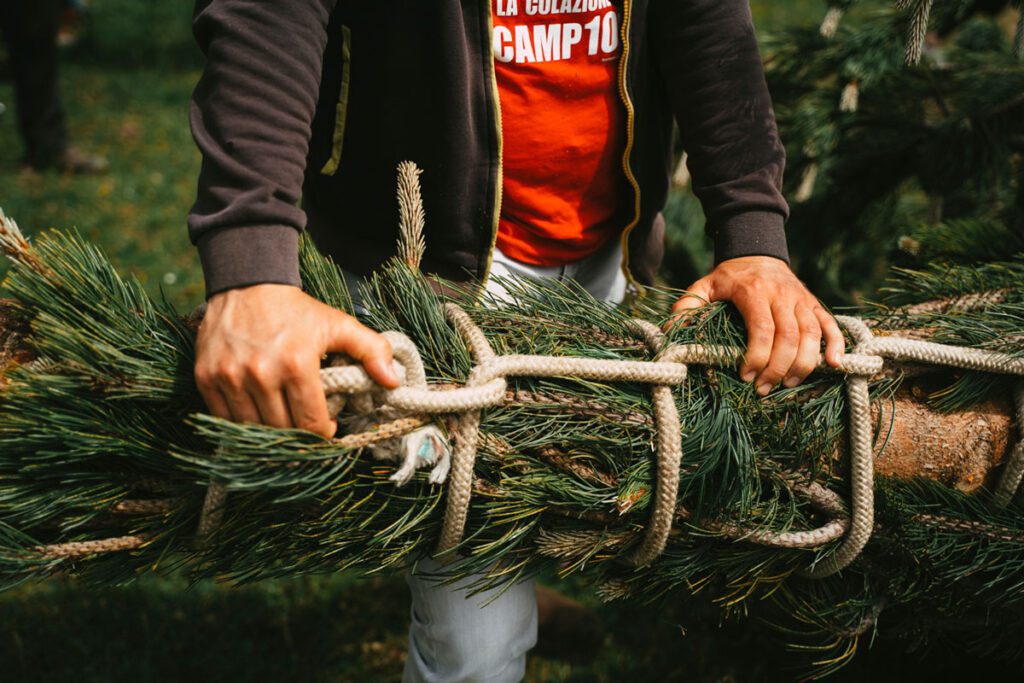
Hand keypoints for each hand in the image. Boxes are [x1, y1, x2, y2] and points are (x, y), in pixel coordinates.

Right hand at [194, 284, 399, 437]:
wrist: (247, 284)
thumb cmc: (297, 310)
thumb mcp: (338, 324)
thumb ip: (371, 350)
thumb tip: (394, 382)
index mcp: (296, 364)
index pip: (311, 425)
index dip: (322, 434)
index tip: (325, 429)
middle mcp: (260, 374)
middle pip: (283, 431)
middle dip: (298, 435)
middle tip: (304, 425)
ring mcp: (230, 378)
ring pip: (253, 430)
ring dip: (270, 433)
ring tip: (282, 421)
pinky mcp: (206, 379)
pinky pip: (225, 420)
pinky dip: (241, 425)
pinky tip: (257, 413)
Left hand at [670, 256, 843, 395]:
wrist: (757, 251)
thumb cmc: (728, 278)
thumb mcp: (703, 286)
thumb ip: (687, 307)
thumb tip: (670, 333)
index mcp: (753, 291)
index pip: (762, 328)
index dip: (757, 356)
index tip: (745, 376)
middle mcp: (782, 294)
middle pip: (789, 336)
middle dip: (778, 368)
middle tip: (763, 389)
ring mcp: (801, 299)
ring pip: (812, 334)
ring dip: (803, 364)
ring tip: (787, 385)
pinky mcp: (814, 303)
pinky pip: (831, 325)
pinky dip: (836, 345)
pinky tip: (834, 366)